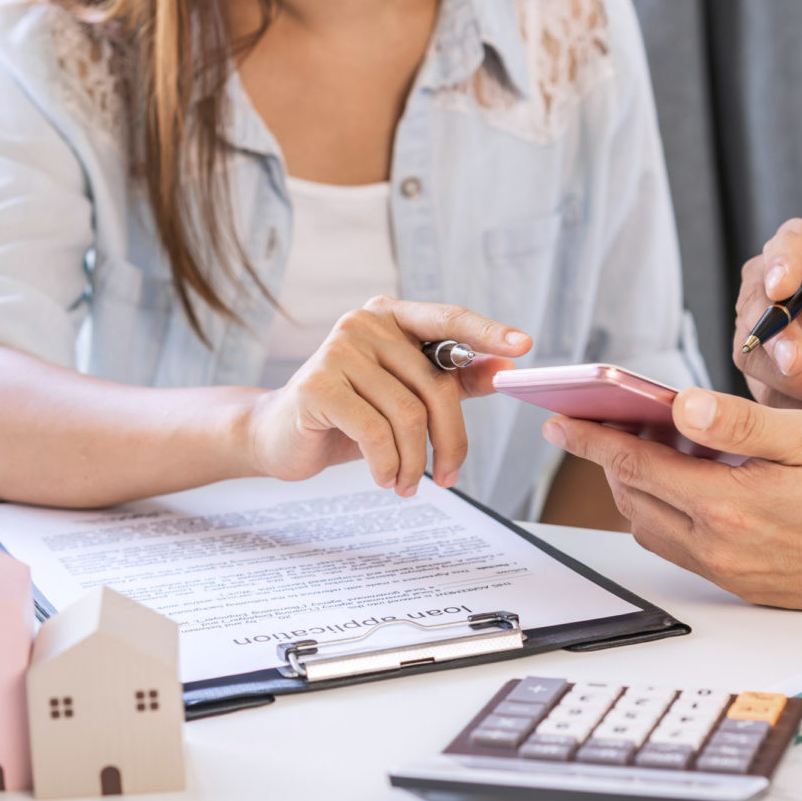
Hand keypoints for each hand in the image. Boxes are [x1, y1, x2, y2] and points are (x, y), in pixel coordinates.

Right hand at [246, 297, 530, 493]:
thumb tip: (505, 370)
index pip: (448, 319)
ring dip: (415, 461)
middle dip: (449, 440)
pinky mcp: (318, 384)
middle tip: (448, 477)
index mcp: (391, 317)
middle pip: (434, 385)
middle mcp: (365, 323)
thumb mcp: (406, 396)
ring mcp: (338, 349)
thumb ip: (453, 379)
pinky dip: (387, 464)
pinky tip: (384, 478)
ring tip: (407, 484)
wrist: (278, 436)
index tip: (523, 347)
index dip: (487, 332)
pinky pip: (375, 432)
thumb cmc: (349, 415)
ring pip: (407, 414)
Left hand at [541, 388, 801, 613]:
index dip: (593, 440)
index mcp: (730, 507)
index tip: (561, 421)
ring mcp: (729, 574)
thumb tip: (678, 405)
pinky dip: (666, 514)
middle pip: (634, 499)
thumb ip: (739, 424)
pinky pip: (681, 549)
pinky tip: (686, 485)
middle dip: (610, 460)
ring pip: (651, 527)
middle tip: (603, 423)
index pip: (636, 467)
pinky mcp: (742, 587)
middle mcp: (720, 549)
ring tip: (647, 448)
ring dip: (637, 488)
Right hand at [735, 218, 801, 415]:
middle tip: (796, 362)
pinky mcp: (758, 367)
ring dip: (789, 379)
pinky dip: (793, 402)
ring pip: (752, 353)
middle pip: (755, 304)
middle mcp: (770, 285)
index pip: (784, 247)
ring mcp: (756, 327)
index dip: (780, 265)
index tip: (782, 289)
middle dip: (775, 337)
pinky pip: (763, 389)